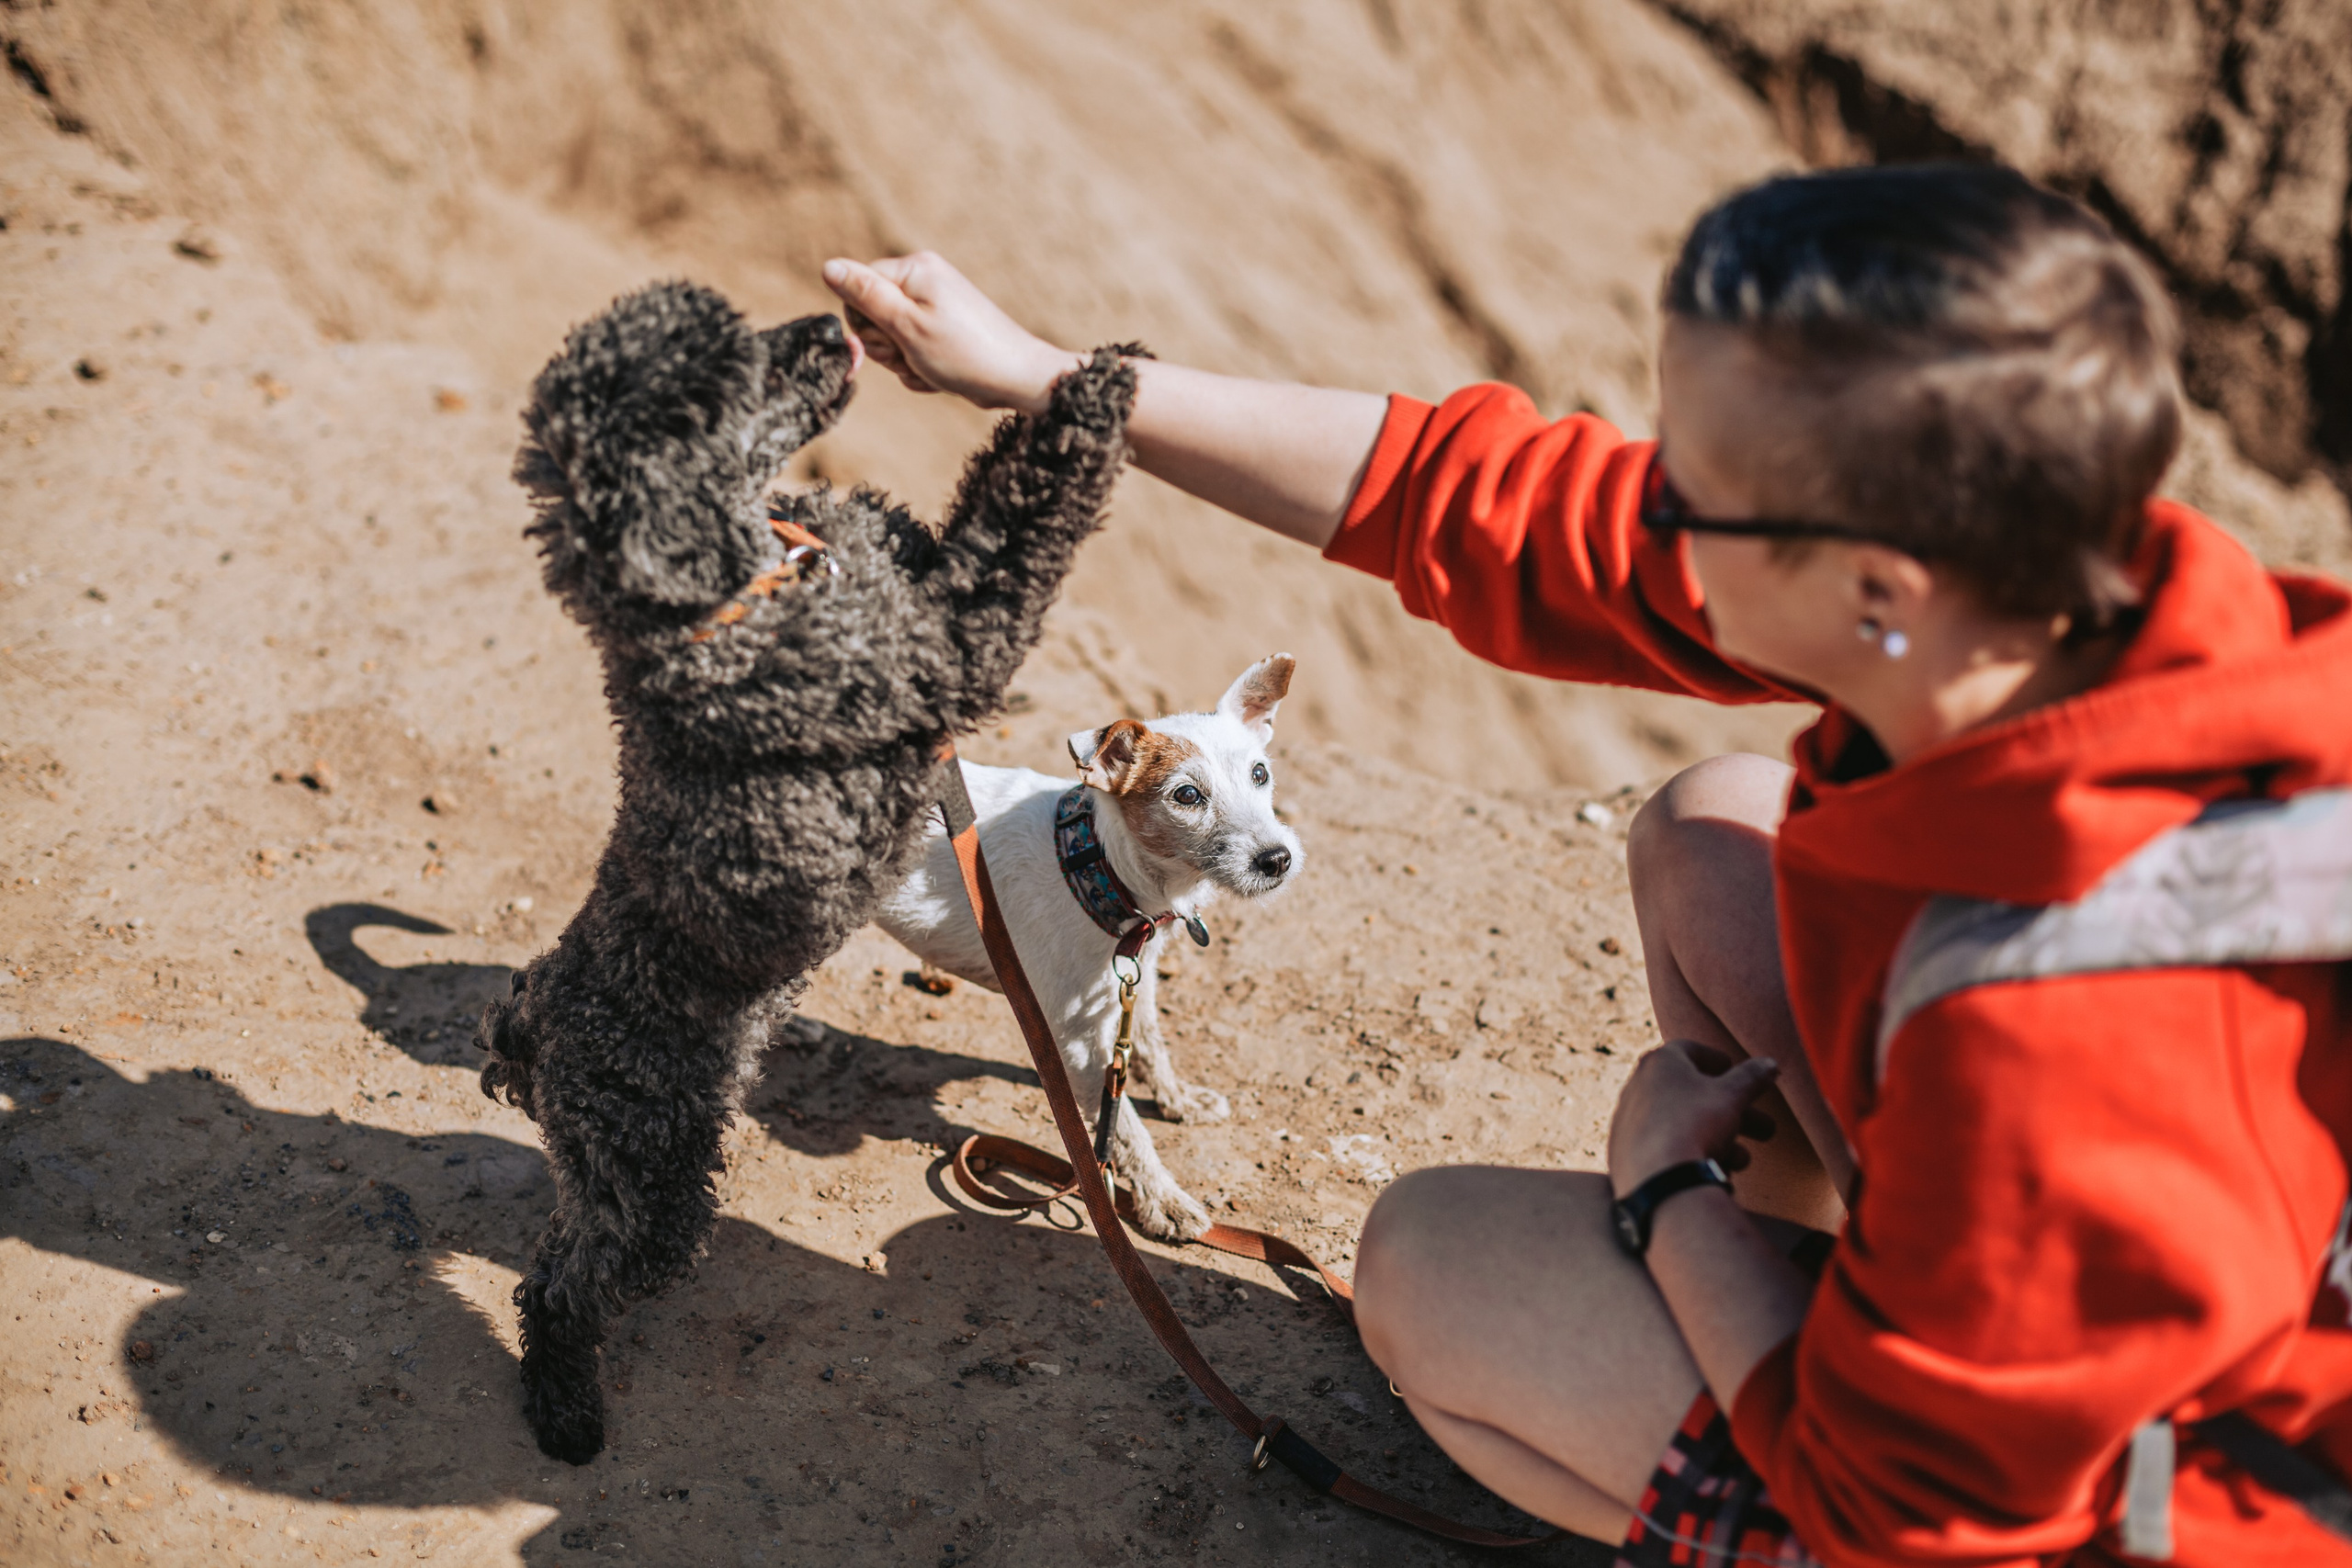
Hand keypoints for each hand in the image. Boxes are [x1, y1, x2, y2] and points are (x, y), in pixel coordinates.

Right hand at [820, 252, 1082, 413]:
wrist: (1017, 379)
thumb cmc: (964, 353)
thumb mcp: (907, 326)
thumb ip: (866, 296)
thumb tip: (828, 266)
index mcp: (914, 270)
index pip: (856, 288)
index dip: (865, 323)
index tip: (892, 338)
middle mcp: (924, 281)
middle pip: (871, 316)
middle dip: (886, 346)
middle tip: (914, 355)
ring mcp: (934, 307)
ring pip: (890, 340)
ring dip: (903, 362)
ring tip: (931, 366)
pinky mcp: (942, 331)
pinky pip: (911, 351)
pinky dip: (920, 368)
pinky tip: (941, 374)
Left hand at [1607, 1039, 1778, 1198]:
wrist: (1656, 1180)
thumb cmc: (1695, 1125)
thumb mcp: (1733, 1096)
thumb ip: (1752, 1077)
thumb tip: (1770, 1064)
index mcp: (1658, 1063)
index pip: (1689, 1051)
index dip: (1715, 1058)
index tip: (1731, 1068)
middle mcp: (1637, 1087)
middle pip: (1692, 1096)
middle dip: (1733, 1112)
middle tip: (1765, 1128)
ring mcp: (1627, 1123)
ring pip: (1681, 1125)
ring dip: (1717, 1139)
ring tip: (1743, 1158)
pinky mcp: (1624, 1153)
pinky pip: (1664, 1148)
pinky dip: (1691, 1155)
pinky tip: (1715, 1173)